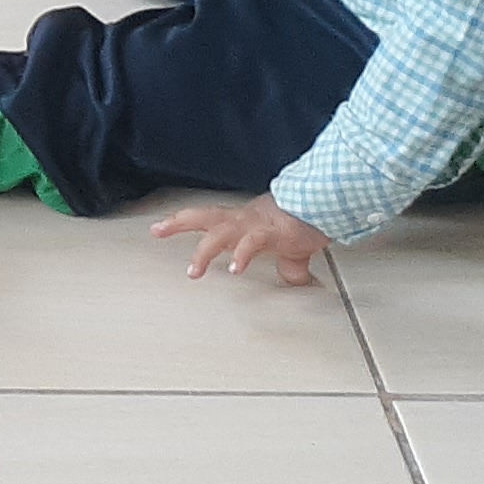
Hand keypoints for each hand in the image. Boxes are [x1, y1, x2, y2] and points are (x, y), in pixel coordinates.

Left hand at [151, 196, 330, 284]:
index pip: (206, 218)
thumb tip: (296, 278)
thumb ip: (289, 263)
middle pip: (203, 217)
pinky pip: (251, 243)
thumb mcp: (292, 245)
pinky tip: (235, 269)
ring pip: (221, 234)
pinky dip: (241, 256)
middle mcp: (243, 220)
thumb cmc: (308, 220)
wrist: (326, 205)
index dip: (181, 221)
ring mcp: (255, 225)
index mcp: (243, 221)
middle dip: (178, 224)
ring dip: (204, 253)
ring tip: (193, 271)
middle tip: (157, 230)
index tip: (158, 227)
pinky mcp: (272, 233)